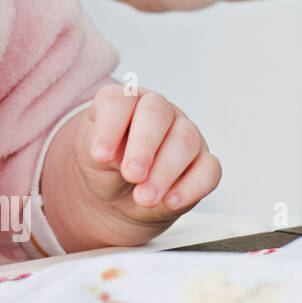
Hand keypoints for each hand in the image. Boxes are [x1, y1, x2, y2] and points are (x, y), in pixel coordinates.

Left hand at [41, 83, 220, 249]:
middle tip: (131, 175)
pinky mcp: (203, 162)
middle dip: (144, 145)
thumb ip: (103, 151)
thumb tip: (117, 156)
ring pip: (185, 141)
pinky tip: (171, 202)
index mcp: (125, 102)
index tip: (99, 156)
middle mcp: (157, 111)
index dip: (109, 127)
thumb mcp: (92, 157)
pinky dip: (191, 187)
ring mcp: (184, 133)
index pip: (118, 100)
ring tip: (144, 198)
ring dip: (165, 172)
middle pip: (156, 113)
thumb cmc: (105, 165)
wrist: (118, 194)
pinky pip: (209, 169)